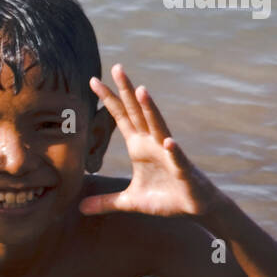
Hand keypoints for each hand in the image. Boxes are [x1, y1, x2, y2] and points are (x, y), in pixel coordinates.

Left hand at [79, 64, 221, 217]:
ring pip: (158, 127)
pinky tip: (168, 142)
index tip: (93, 80)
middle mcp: (153, 143)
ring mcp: (169, 154)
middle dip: (126, 91)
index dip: (108, 99)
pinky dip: (173, 151)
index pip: (121, 117)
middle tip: (116, 67)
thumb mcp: (130, 202)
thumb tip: (80, 208)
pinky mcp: (183, 171)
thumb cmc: (165, 199)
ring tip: (141, 90)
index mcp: (139, 146)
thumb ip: (106, 202)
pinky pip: (178, 159)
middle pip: (137, 112)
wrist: (195, 208)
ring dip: (150, 110)